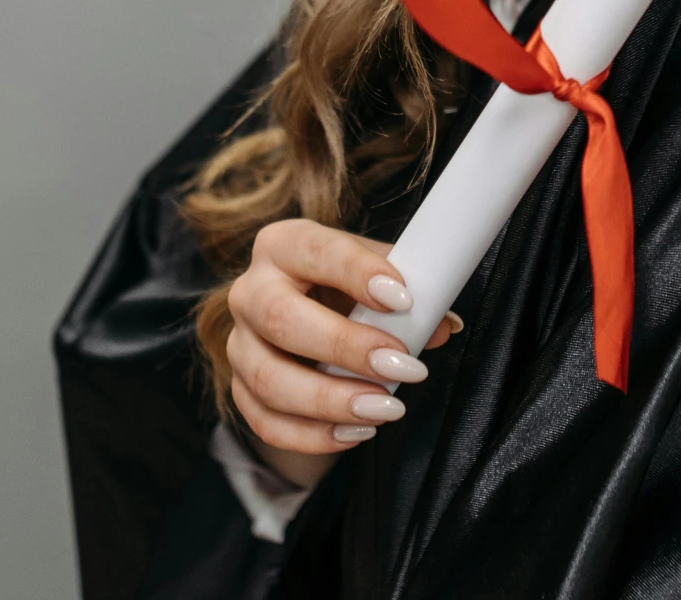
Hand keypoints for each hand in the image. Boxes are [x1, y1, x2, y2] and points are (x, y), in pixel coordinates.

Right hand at [225, 219, 459, 485]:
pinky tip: (357, 431)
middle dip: (346, 346)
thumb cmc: (346, 291)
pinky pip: (266, 422)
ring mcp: (239, 344)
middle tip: (402, 366)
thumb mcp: (374, 277)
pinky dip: (314, 435)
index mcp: (284, 246)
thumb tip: (441, 324)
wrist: (306, 323)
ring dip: (332, 400)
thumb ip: (408, 292)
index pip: (315, 250)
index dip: (357, 273)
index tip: (402, 298)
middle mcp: (251, 291)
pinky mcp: (240, 390)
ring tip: (386, 408)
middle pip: (281, 318)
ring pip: (270, 379)